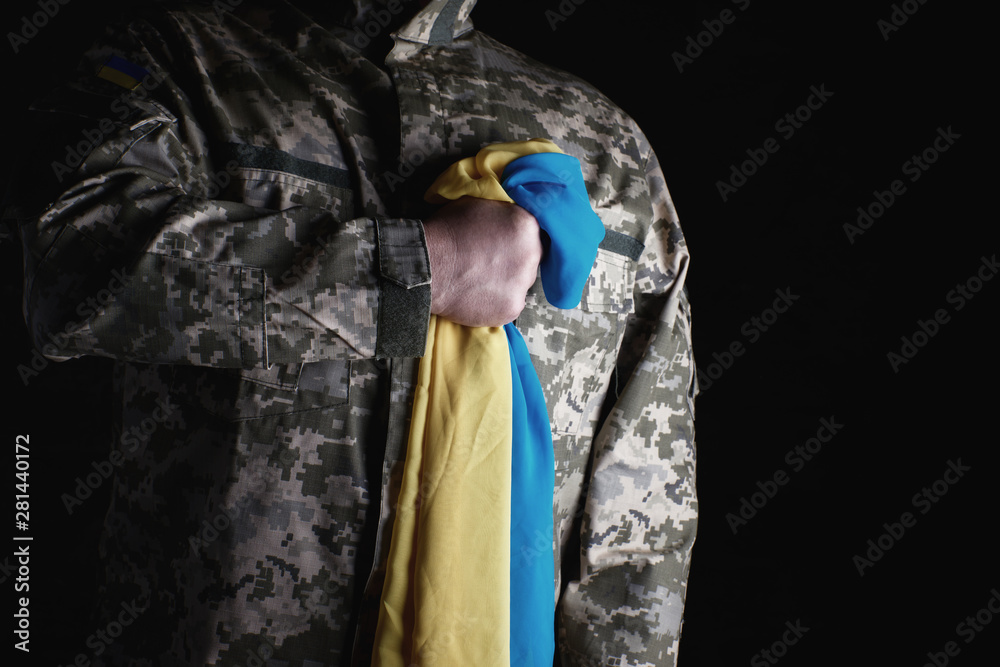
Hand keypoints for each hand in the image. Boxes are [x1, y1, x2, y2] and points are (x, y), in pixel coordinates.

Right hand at [423, 196, 542, 326]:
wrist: (427, 264)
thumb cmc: (447, 231)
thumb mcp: (479, 205)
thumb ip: (502, 214)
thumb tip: (507, 219)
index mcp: (526, 226)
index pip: (532, 234)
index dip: (516, 240)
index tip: (503, 245)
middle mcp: (531, 255)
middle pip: (530, 260)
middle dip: (513, 261)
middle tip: (488, 263)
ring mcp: (522, 284)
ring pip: (520, 284)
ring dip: (505, 282)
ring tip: (479, 280)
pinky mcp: (511, 308)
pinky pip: (509, 304)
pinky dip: (495, 302)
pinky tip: (477, 294)